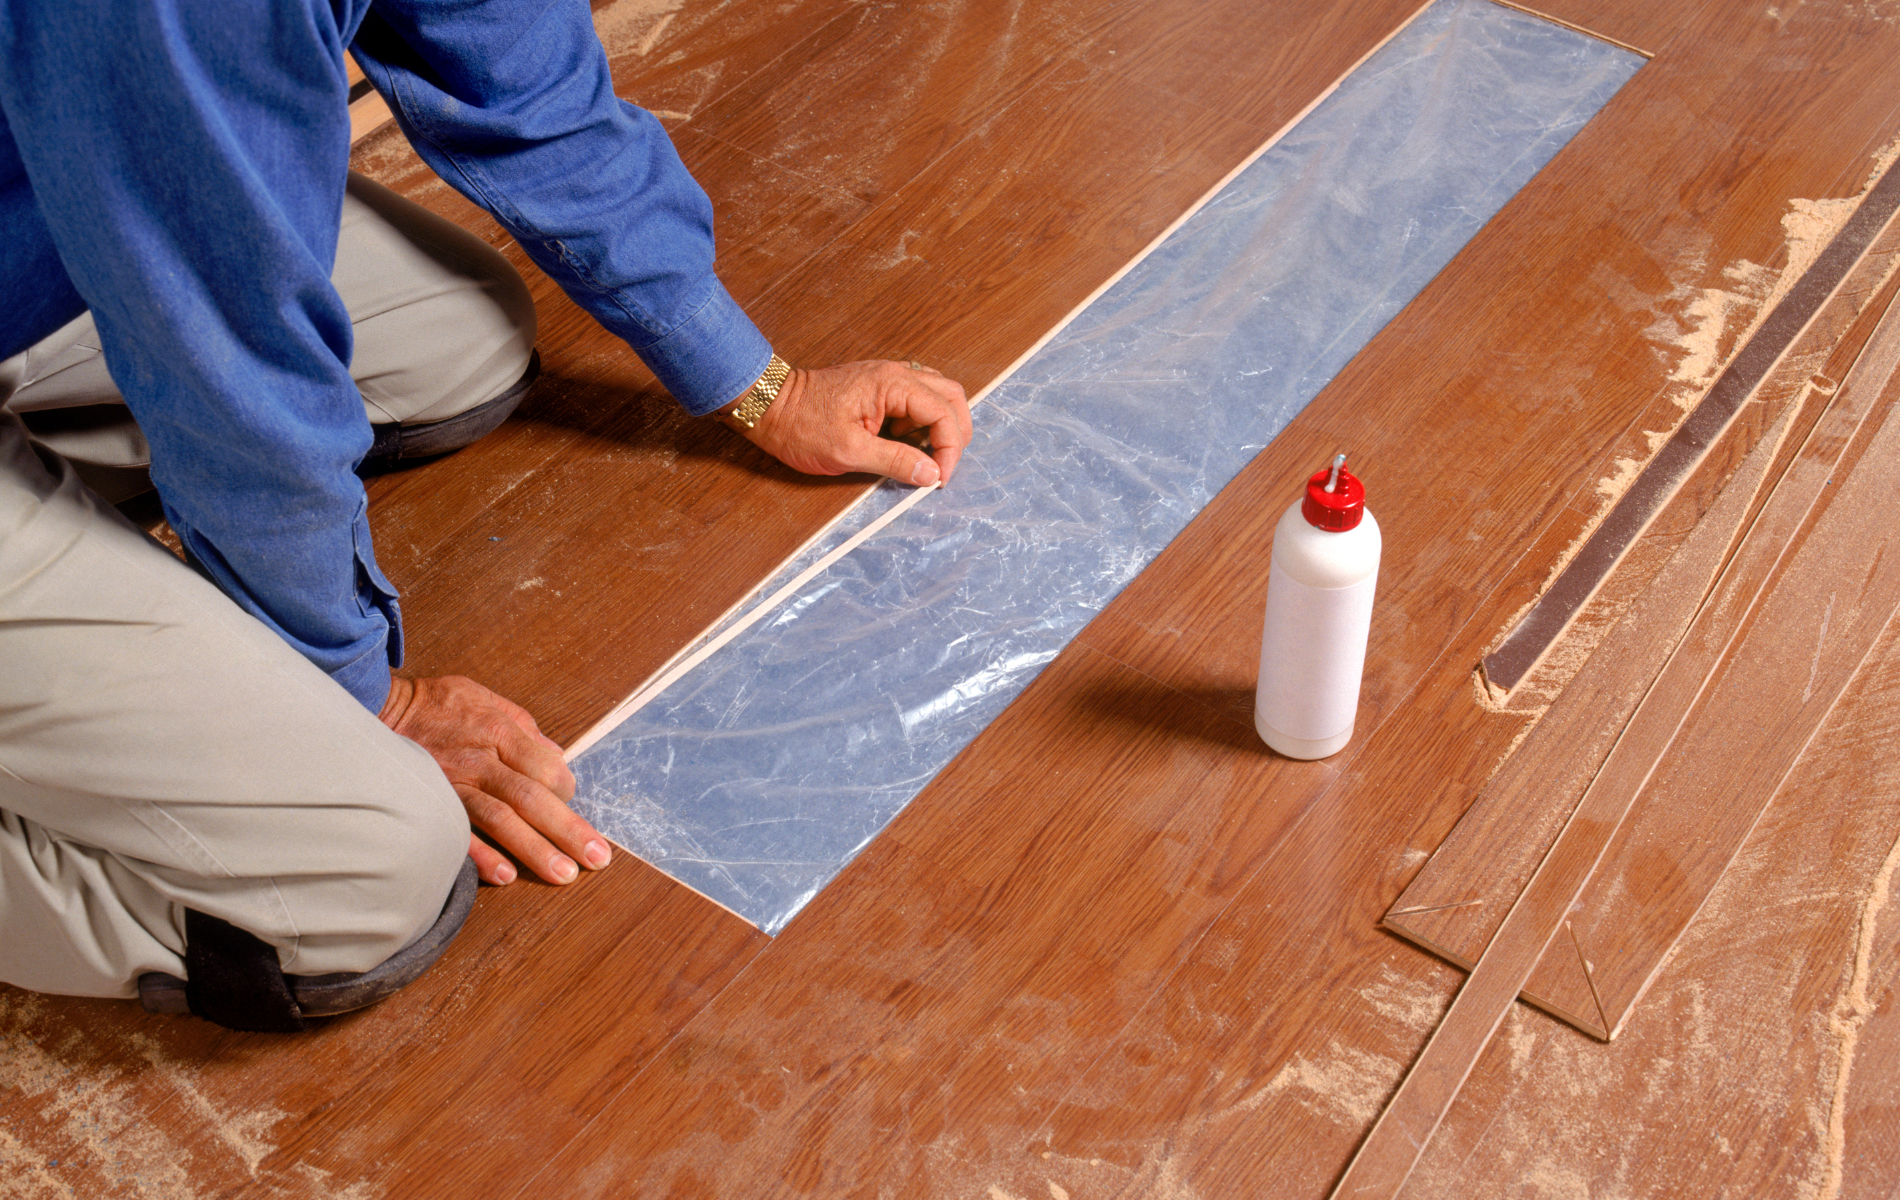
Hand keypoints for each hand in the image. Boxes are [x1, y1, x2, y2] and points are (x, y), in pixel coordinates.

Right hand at [379, 675, 609, 886]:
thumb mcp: (485, 699)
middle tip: (597, 860)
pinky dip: (481, 856)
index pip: (547, 768)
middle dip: (569, 831)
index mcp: (499, 732)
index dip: (566, 790)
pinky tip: (505, 876)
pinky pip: (457, 834)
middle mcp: (480, 760)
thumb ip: (524, 727)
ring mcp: (454, 784)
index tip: (571, 802)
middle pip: (533, 799)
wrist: (377, 710)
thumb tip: (557, 755)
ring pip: (502, 820)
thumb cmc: (437, 706)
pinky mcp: (430, 803)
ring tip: (563, 875)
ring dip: (535, 851)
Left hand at [726, 359, 971, 485]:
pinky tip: (911, 440)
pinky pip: (917, 397)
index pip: (944, 412)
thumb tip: (930, 473)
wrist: (770, 407)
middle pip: (951, 395)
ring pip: (938, 393)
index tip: (939, 476)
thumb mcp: (849, 452)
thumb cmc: (801, 426)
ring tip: (929, 454)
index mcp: (892, 384)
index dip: (950, 448)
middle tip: (944, 465)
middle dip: (956, 433)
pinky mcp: (878, 386)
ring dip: (942, 424)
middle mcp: (895, 373)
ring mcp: (887, 377)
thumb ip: (895, 461)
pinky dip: (924, 419)